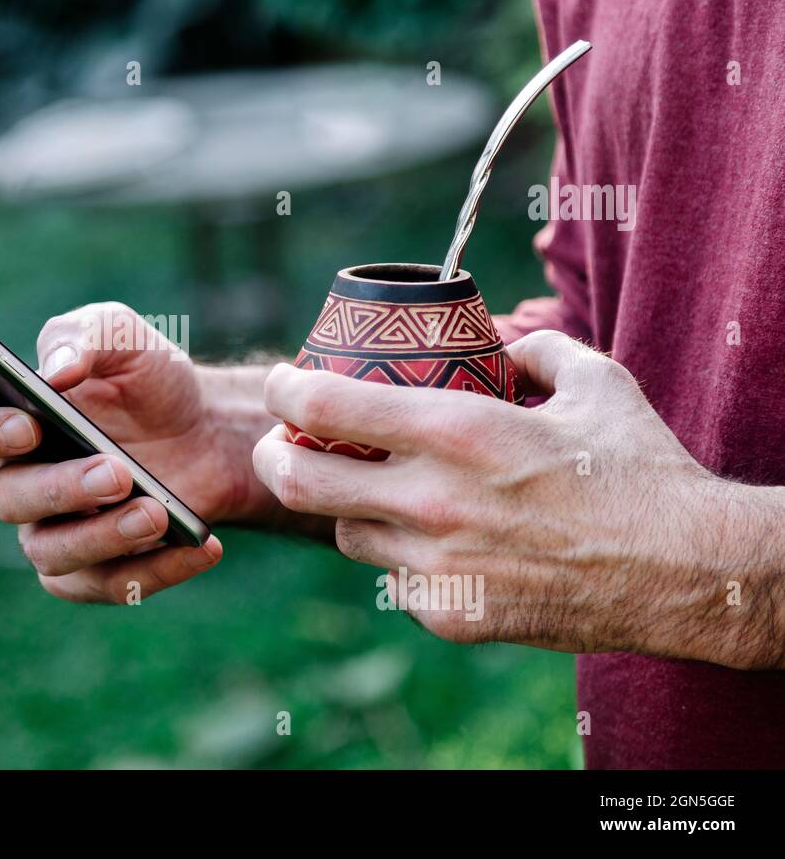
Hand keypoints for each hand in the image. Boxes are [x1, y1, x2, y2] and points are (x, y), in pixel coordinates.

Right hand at [0, 302, 266, 602]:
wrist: (207, 429)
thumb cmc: (149, 379)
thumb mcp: (124, 337)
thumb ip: (85, 337)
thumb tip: (56, 371)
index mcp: (4, 417)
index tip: (28, 426)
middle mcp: (16, 479)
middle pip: (5, 500)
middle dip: (61, 488)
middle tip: (117, 472)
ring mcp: (52, 530)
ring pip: (50, 553)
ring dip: (104, 536)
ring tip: (157, 512)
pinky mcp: (94, 568)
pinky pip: (105, 585)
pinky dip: (155, 570)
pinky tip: (200, 546)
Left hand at [252, 330, 784, 668]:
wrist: (687, 572)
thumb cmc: (640, 469)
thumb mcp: (593, 382)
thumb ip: (534, 350)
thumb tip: (500, 346)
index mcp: (457, 433)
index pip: (324, 406)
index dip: (286, 390)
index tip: (284, 383)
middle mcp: (433, 502)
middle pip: (299, 482)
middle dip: (275, 457)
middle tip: (280, 444)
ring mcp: (437, 567)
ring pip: (347, 534)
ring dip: (348, 508)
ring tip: (377, 492)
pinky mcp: (451, 615)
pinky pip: (395, 582)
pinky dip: (403, 560)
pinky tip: (439, 544)